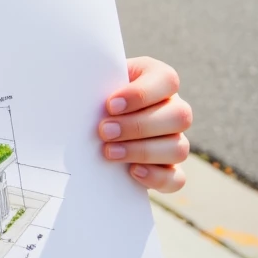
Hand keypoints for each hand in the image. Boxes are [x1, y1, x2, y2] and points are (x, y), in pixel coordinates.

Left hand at [98, 56, 191, 193]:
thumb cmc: (93, 94)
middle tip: (105, 131)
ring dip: (143, 152)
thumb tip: (77, 92)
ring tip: (109, 152)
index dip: (142, 94)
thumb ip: (95, 82)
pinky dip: (156, 177)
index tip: (110, 104)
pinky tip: (131, 171)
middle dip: (138, 126)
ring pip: (179, 148)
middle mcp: (174, 108)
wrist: (90, 120)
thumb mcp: (95, 81)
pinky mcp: (170, 169)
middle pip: (179, 116)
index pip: (168, 80)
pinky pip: (177, 178)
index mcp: (159, 79)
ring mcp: (175, 140)